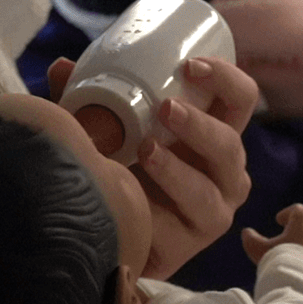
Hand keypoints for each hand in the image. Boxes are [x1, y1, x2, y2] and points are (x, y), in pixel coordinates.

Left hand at [48, 57, 258, 279]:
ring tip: (146, 150)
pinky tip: (139, 193)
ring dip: (181, 165)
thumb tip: (63, 66)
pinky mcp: (198, 238)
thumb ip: (89, 103)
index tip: (189, 65)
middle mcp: (224, 170)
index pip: (239, 100)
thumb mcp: (106, 133)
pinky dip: (165, 202)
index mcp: (213, 135)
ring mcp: (216, 206)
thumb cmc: (119, 175)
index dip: (225, 78)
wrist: (107, 238)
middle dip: (200, 123)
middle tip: (165, 108)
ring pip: (212, 187)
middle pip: (231, 141)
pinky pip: (192, 218)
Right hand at [243, 204, 302, 263]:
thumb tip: (246, 232)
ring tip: (297, 247)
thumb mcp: (258, 250)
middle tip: (291, 231)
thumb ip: (251, 239)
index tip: (279, 220)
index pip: (299, 209)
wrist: (300, 283)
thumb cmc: (279, 261)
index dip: (288, 212)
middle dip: (302, 224)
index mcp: (302, 225)